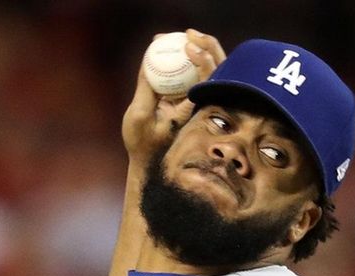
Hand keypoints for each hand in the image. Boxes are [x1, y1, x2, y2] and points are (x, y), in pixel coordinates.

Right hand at [121, 29, 225, 163]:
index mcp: (197, 113)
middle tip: (186, 34)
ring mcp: (199, 104)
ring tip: (178, 37)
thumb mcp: (139, 116)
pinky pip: (192, 77)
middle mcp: (203, 107)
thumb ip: (146, 89)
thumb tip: (150, 61)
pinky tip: (171, 49)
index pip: (210, 81)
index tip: (188, 46)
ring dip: (196, 51)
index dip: (204, 59)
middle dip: (205, 47)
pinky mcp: (191, 102)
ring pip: (206, 72)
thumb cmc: (143, 143)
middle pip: (215, 71)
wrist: (150, 163)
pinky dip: (185, 62)